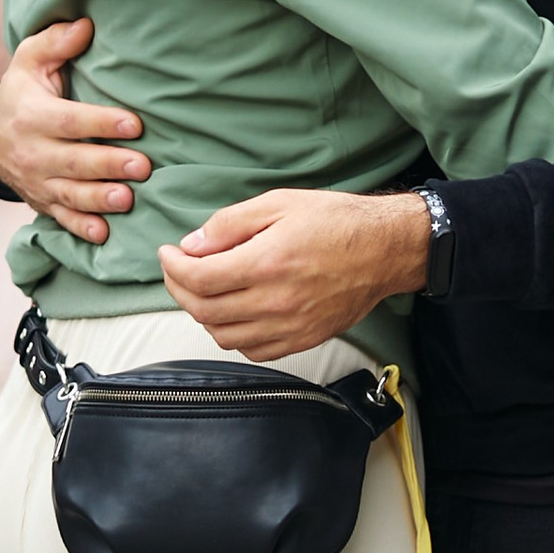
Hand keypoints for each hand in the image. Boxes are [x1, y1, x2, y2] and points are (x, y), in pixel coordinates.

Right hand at [0, 17, 147, 243]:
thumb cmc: (22, 91)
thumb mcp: (29, 60)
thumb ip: (55, 42)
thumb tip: (85, 24)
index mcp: (31, 115)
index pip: (70, 120)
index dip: (102, 122)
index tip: (134, 122)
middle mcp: (32, 152)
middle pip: (74, 160)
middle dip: (108, 165)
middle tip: (143, 166)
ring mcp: (36, 180)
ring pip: (70, 193)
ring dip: (99, 199)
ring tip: (128, 199)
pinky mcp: (42, 201)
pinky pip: (61, 218)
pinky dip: (81, 229)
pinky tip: (104, 234)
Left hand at [159, 190, 429, 359]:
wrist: (386, 249)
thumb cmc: (336, 220)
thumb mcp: (279, 202)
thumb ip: (230, 224)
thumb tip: (192, 245)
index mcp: (267, 262)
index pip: (199, 278)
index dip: (172, 267)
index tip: (167, 254)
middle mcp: (276, 301)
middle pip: (204, 310)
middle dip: (179, 289)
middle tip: (177, 270)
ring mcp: (290, 327)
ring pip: (223, 335)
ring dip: (202, 314)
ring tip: (203, 289)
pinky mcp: (303, 340)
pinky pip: (252, 350)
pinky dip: (232, 335)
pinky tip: (233, 312)